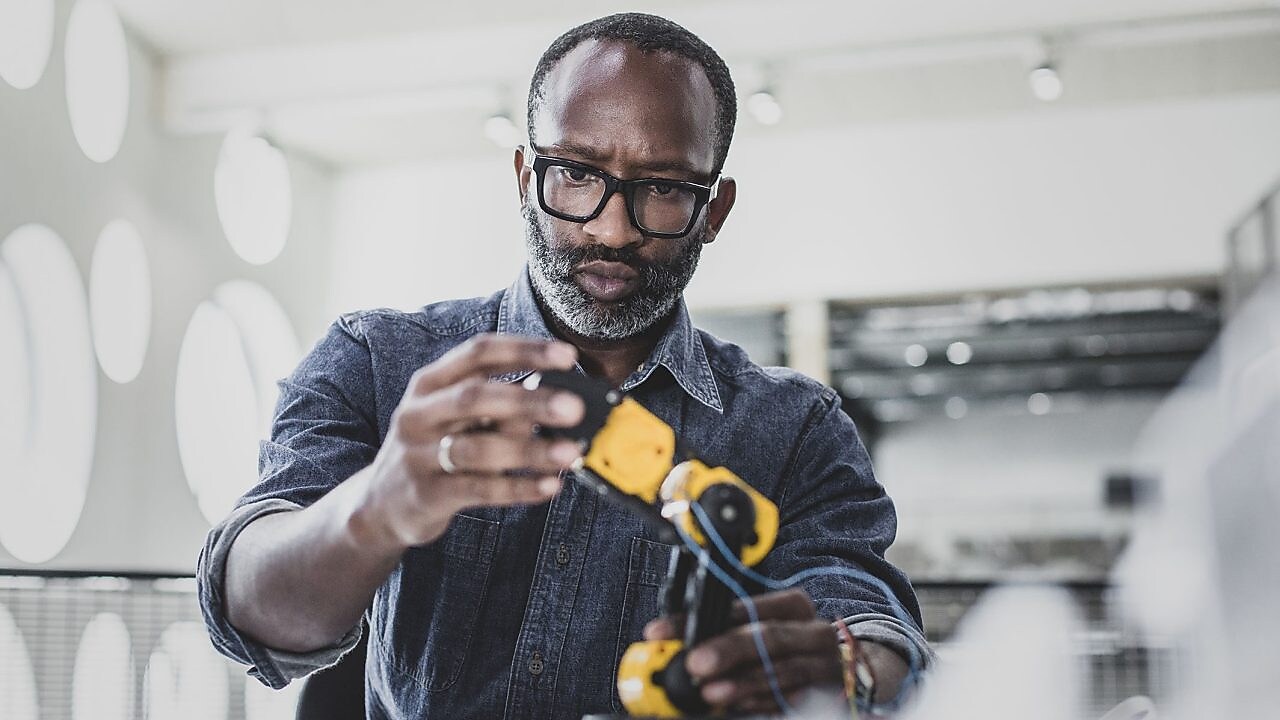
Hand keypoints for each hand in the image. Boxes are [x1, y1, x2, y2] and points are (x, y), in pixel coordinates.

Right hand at [357, 334, 585, 547]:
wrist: (380, 504)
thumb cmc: (433, 449)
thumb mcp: (454, 418)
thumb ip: (498, 407)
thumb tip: (559, 401)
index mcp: (429, 382)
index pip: (478, 353)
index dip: (523, 350)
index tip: (567, 356)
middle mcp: (419, 413)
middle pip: (476, 397)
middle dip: (529, 401)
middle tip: (574, 407)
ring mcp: (417, 455)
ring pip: (478, 448)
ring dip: (529, 450)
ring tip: (569, 452)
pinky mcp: (426, 494)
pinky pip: (479, 489)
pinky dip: (518, 487)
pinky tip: (549, 486)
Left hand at [642, 589, 840, 714]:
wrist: (850, 668)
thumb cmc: (792, 645)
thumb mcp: (762, 630)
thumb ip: (725, 633)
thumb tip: (674, 645)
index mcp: (791, 605)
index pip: (736, 607)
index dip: (696, 620)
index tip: (661, 632)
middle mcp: (812, 630)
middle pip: (767, 636)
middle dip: (727, 650)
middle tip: (695, 663)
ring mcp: (824, 662)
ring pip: (781, 671)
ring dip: (742, 684)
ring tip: (712, 693)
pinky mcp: (829, 691)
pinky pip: (792, 698)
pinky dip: (763, 702)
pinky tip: (740, 705)